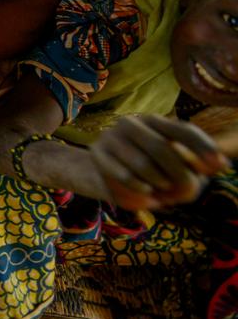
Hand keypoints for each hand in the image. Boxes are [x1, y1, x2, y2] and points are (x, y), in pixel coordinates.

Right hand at [84, 115, 226, 209]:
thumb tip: (221, 163)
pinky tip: (149, 196)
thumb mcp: (178, 165)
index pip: (182, 130)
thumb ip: (199, 164)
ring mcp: (111, 137)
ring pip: (143, 165)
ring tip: (165, 195)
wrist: (110, 174)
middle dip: (179, 175)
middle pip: (163, 148)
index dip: (202, 146)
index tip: (219, 165)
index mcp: (154, 121)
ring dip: (160, 185)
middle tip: (187, 193)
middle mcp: (131, 123)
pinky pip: (123, 177)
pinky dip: (141, 190)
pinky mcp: (98, 155)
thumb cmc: (152, 169)